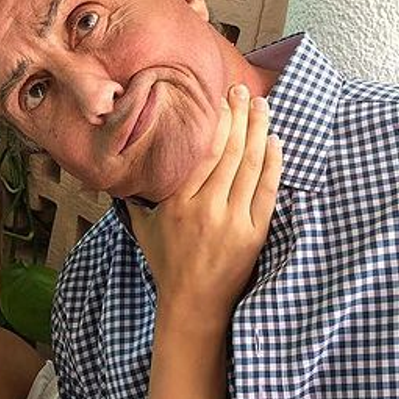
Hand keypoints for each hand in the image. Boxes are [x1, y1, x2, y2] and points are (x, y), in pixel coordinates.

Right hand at [128, 84, 281, 315]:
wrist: (193, 307)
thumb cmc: (168, 268)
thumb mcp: (145, 232)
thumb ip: (136, 203)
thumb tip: (122, 180)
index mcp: (179, 203)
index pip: (206, 153)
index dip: (219, 122)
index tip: (224, 99)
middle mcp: (207, 208)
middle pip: (231, 152)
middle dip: (241, 117)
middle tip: (246, 91)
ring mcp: (233, 222)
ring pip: (251, 167)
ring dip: (260, 132)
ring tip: (263, 107)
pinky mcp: (254, 235)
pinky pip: (267, 192)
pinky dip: (273, 165)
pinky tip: (276, 143)